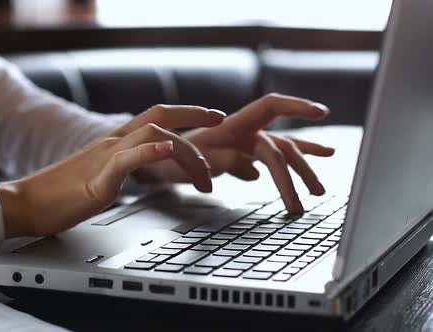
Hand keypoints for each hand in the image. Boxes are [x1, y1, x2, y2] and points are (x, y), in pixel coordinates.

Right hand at [0, 105, 225, 236]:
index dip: (186, 112)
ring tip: (206, 176)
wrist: (25, 204)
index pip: (155, 117)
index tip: (211, 116)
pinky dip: (150, 151)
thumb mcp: (101, 176)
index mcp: (114, 142)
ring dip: (188, 152)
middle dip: (196, 114)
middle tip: (222, 120)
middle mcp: (112, 142)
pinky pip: (127, 158)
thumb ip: (124, 168)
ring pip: (153, 134)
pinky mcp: (98, 179)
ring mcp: (105, 157)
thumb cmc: (60, 195)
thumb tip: (143, 170)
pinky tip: (167, 149)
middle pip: (160, 114)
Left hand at [134, 93, 335, 213]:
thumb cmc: (171, 158)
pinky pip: (278, 157)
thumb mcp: (190, 160)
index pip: (270, 107)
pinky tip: (321, 159)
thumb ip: (221, 161)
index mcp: (232, 125)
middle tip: (308, 197)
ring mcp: (248, 143)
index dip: (295, 107)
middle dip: (298, 170)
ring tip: (318, 191)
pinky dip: (299, 159)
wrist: (159, 161)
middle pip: (281, 145)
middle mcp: (244, 131)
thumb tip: (254, 171)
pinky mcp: (247, 155)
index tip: (320, 112)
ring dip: (303, 171)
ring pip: (284, 153)